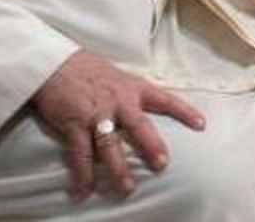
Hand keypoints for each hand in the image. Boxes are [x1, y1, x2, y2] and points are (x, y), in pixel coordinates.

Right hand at [31, 49, 205, 200]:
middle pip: (139, 126)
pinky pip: (80, 154)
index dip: (184, 111)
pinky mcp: (73, 125)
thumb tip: (147, 107)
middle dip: (151, 147)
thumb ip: (132, 93)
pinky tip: (84, 190)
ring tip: (127, 188)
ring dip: (118, 169)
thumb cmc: (87, 70)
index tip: (201, 124)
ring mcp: (95, 114)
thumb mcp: (118, 76)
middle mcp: (117, 101)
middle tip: (162, 165)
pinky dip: (82, 174)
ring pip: (110, 146)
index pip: (164, 99)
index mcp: (132, 88)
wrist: (53, 64)